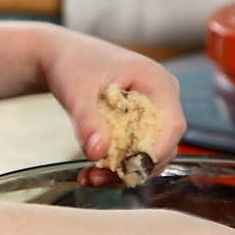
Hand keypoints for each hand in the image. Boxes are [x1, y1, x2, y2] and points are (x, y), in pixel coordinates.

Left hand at [39, 28, 185, 171]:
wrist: (62, 56)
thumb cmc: (73, 64)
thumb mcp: (76, 92)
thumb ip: (87, 121)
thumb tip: (97, 153)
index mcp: (156, 81)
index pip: (172, 124)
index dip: (154, 151)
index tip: (127, 169)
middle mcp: (162, 97)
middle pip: (164, 143)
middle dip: (133, 167)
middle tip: (97, 178)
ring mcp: (153, 110)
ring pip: (150, 152)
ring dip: (123, 170)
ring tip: (89, 177)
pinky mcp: (140, 122)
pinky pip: (137, 149)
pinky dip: (117, 164)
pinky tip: (91, 172)